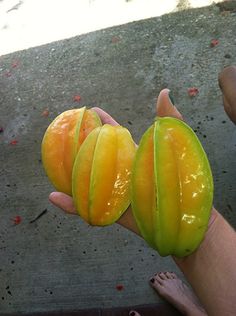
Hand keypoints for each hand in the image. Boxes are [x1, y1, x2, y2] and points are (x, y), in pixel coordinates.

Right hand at [48, 89, 182, 233]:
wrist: (184, 214)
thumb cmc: (183, 179)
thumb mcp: (177, 147)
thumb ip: (171, 120)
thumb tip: (165, 92)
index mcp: (131, 155)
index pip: (111, 135)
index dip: (98, 122)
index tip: (87, 110)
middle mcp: (119, 171)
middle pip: (93, 155)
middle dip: (78, 144)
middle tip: (62, 133)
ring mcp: (113, 191)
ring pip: (85, 180)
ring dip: (69, 173)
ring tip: (52, 163)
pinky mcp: (110, 210)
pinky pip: (87, 208)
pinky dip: (70, 205)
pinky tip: (55, 198)